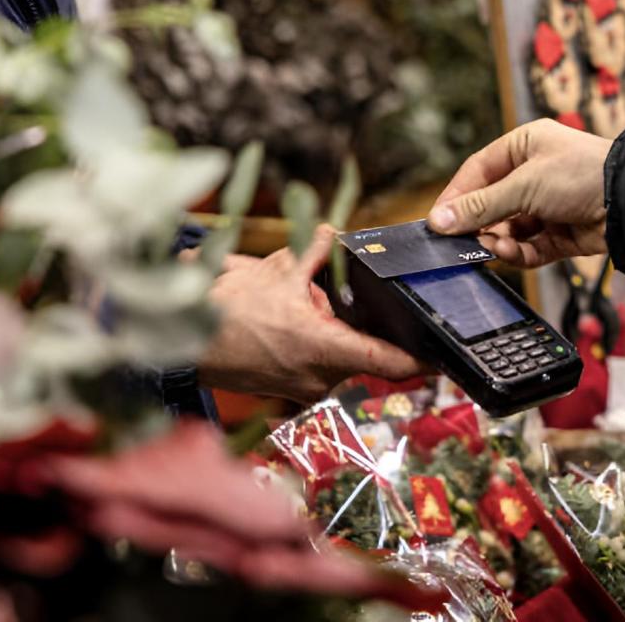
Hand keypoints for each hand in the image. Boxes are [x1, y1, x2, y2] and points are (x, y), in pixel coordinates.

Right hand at [198, 225, 424, 402]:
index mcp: (325, 348)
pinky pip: (317, 365)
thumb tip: (335, 232)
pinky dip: (313, 344)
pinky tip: (287, 322)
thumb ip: (314, 250)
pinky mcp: (290, 391)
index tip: (442, 355)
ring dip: (330, 332)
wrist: (182, 344)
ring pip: (339, 356)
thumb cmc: (227, 311)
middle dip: (358, 324)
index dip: (420, 359)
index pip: (390, 362)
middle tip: (333, 298)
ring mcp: (305, 390)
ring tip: (297, 306)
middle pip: (363, 351)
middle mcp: (321, 378)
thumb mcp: (275, 270)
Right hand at [427, 119, 612, 267]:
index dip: (456, 197)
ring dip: (499, 240)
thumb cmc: (583, 175)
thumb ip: (480, 206)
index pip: (477, 172)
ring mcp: (548, 205)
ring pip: (508, 229)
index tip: (437, 221)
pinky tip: (513, 252)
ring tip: (495, 246)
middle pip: (491, 204)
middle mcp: (534, 173)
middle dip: (478, 224)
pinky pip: (529, 247)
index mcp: (524, 146)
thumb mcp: (524, 186)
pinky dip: (519, 252)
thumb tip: (440, 220)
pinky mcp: (560, 234)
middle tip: (460, 241)